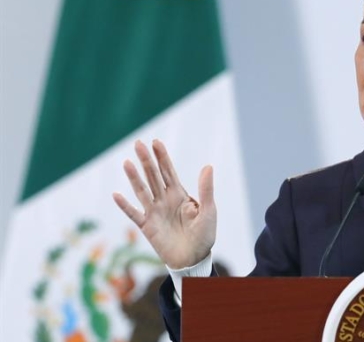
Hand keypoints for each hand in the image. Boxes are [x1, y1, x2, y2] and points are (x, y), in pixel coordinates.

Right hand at [112, 140, 216, 268]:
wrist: (194, 259)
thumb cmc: (204, 235)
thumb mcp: (208, 210)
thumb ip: (206, 189)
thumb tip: (208, 166)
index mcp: (179, 194)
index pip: (169, 171)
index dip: (162, 157)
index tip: (155, 142)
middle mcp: (164, 200)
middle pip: (153, 176)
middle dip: (146, 161)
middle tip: (138, 143)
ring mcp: (154, 212)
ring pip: (142, 191)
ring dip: (134, 178)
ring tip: (127, 162)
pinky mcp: (147, 227)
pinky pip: (134, 214)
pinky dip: (125, 206)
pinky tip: (117, 195)